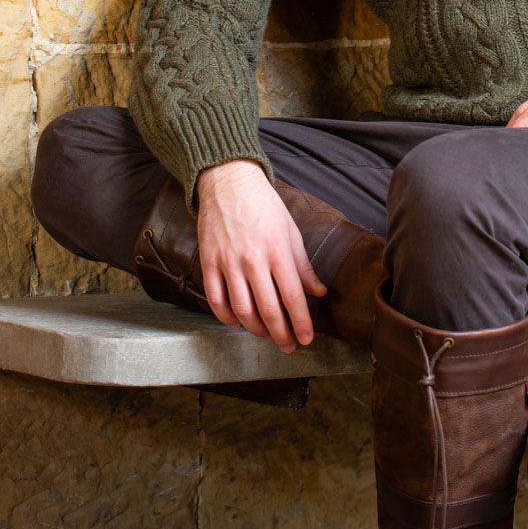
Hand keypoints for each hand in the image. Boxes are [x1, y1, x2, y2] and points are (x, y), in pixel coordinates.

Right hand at [196, 159, 327, 350]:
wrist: (228, 181)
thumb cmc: (264, 204)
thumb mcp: (291, 230)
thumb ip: (303, 265)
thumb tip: (318, 292)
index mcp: (278, 251)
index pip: (293, 298)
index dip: (302, 323)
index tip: (307, 339)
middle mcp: (253, 261)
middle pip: (269, 310)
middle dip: (281, 334)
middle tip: (288, 346)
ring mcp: (228, 263)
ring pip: (242, 311)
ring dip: (256, 330)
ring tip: (266, 335)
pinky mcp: (209, 262)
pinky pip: (216, 300)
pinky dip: (226, 317)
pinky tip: (237, 323)